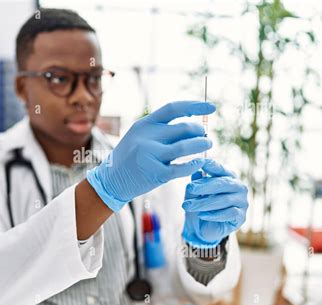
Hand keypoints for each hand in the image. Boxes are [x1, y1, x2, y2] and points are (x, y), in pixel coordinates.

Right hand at [86, 101, 214, 211]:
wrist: (110, 181)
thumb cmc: (129, 158)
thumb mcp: (138, 136)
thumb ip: (160, 130)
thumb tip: (191, 126)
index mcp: (144, 124)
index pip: (173, 108)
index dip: (195, 106)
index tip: (211, 108)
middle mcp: (146, 137)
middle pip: (183, 128)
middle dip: (199, 131)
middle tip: (205, 136)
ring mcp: (150, 155)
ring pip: (185, 147)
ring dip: (201, 145)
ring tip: (207, 145)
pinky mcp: (155, 173)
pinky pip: (182, 168)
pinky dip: (194, 164)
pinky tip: (199, 163)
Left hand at [182, 159, 248, 247]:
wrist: (204, 227)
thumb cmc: (201, 205)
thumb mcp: (195, 193)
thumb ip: (197, 182)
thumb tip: (196, 171)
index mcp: (229, 176)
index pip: (221, 169)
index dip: (211, 165)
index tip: (200, 162)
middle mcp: (239, 187)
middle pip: (223, 183)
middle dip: (204, 186)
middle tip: (190, 188)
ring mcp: (242, 202)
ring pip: (224, 200)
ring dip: (204, 203)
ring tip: (188, 206)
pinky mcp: (241, 217)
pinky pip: (229, 213)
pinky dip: (214, 214)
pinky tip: (201, 215)